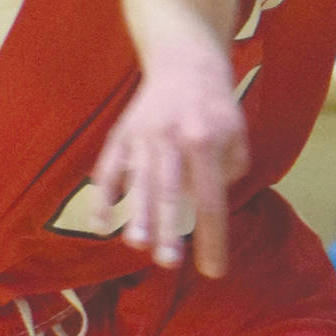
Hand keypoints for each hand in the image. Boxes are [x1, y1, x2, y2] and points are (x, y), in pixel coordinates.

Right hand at [91, 34, 246, 275]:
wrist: (185, 64)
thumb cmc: (216, 109)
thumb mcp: (237, 136)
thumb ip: (229, 172)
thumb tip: (206, 208)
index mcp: (207, 142)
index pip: (211, 199)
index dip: (212, 238)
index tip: (214, 271)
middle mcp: (174, 139)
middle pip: (170, 190)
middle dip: (168, 228)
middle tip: (169, 262)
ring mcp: (144, 135)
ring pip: (138, 180)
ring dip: (135, 214)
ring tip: (136, 244)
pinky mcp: (122, 132)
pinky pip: (110, 166)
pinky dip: (102, 194)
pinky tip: (98, 223)